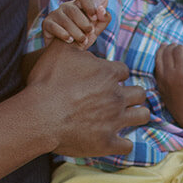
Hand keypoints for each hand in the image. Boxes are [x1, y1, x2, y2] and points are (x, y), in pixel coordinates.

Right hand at [24, 40, 148, 157]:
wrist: (39, 115)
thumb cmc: (47, 82)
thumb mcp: (59, 51)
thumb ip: (74, 42)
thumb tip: (81, 36)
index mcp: (108, 73)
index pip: (124, 71)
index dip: (115, 76)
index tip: (106, 81)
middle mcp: (116, 96)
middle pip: (140, 93)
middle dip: (132, 95)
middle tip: (118, 100)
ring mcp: (115, 120)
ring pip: (143, 116)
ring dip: (136, 115)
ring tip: (125, 118)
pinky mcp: (108, 142)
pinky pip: (128, 145)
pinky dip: (123, 143)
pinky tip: (114, 140)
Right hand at [42, 0, 109, 49]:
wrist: (66, 53)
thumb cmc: (83, 37)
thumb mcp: (96, 29)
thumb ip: (103, 18)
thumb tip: (102, 8)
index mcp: (79, 5)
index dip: (90, 6)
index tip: (95, 18)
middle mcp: (66, 7)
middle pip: (73, 9)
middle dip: (84, 23)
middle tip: (90, 33)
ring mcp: (55, 14)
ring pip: (65, 20)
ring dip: (76, 32)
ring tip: (82, 41)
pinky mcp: (46, 23)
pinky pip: (54, 26)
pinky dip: (63, 34)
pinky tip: (70, 41)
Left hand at [155, 44, 182, 133]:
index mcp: (182, 72)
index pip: (177, 51)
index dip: (181, 46)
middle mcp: (170, 74)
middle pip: (166, 52)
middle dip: (171, 46)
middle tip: (175, 46)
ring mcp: (162, 80)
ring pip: (158, 58)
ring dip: (162, 50)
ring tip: (166, 47)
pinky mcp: (158, 84)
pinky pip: (156, 67)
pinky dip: (159, 60)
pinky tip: (162, 58)